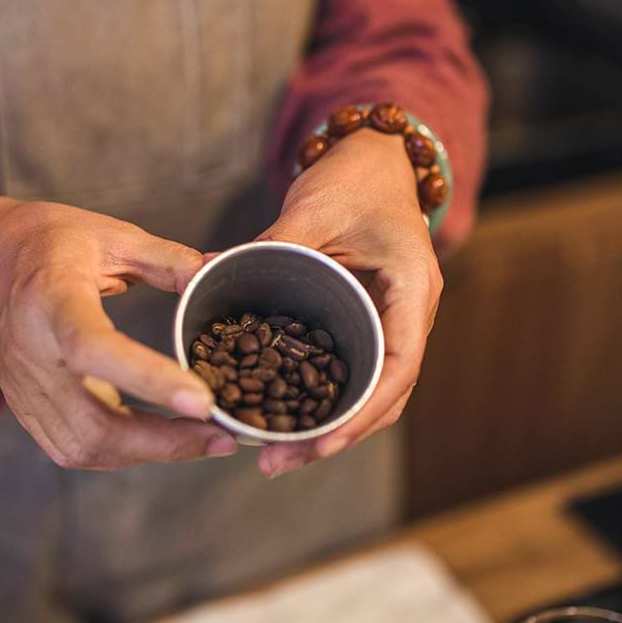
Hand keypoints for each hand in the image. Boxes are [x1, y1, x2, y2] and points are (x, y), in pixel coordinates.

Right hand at [0, 196, 236, 469]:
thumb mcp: (111, 235)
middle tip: (222, 436)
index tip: (203, 402)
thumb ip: (167, 260)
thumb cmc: (52, 243)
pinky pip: (76, 449)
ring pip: (85, 448)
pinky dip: (125, 452)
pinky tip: (164, 439)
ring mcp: (24, 391)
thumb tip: (219, 271)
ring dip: (149, 453)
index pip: (94, 348)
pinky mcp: (27, 410)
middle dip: (163, 442)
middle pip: (93, 424)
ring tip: (204, 440)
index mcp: (51, 300)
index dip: (148, 379)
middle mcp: (31, 355)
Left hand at [255, 130, 442, 477]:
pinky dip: (325, 403)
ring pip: (372, 394)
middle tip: (275, 462)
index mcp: (413, 289)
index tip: (317, 443)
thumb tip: (208, 273)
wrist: (376, 160)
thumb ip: (273, 244)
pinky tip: (285, 421)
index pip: (398, 367)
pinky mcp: (371, 324)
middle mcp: (411, 315)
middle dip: (334, 436)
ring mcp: (395, 323)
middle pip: (384, 397)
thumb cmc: (354, 176)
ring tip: (274, 456)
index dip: (360, 413)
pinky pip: (355, 374)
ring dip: (329, 429)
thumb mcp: (313, 207)